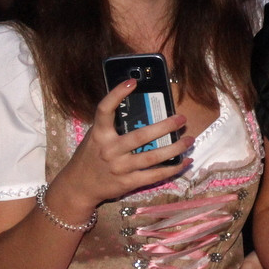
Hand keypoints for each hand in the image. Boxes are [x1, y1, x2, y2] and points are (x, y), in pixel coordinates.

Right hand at [53, 79, 194, 212]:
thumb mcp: (95, 136)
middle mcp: (109, 149)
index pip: (105, 109)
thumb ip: (112, 124)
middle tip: (181, 119)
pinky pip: (155, 175)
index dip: (117, 94)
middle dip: (165, 126)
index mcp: (100, 133)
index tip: (132, 82)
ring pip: (153, 157)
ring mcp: (119, 167)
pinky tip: (184, 161)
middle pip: (141, 136)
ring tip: (189, 139)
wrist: (79, 186)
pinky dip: (172, 168)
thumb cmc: (91, 156)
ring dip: (175, 148)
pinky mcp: (128, 182)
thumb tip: (138, 105)